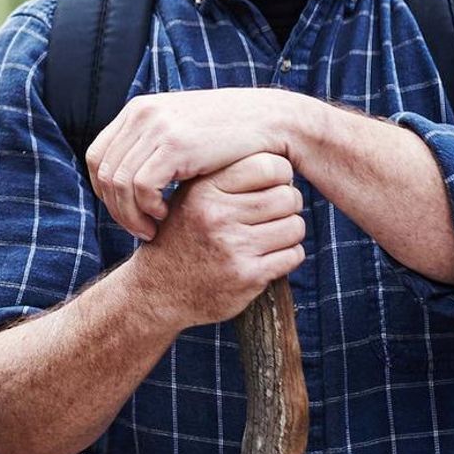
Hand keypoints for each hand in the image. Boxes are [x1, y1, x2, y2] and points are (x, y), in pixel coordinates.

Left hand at [85, 88, 306, 240]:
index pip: (97, 156)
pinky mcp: (175, 144)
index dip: (104, 190)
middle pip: (103, 171)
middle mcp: (141, 113)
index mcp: (138, 110)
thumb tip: (124, 178)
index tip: (126, 212)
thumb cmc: (230, 137)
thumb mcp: (182, 134)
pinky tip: (166, 214)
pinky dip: (147, 207)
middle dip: (116, 207)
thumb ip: (153, 148)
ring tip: (151, 227)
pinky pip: (141, 185)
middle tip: (138, 229)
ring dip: (130, 213)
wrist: (272, 120)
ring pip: (118, 182)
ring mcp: (156, 126)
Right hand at [126, 152, 306, 328]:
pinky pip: (293, 255)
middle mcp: (217, 216)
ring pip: (295, 226)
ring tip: (271, 234)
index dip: (280, 174)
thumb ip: (225, 176)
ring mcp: (233, 247)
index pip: (268, 166)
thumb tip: (281, 163)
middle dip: (288, 204)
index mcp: (204, 190)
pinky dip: (288, 255)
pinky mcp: (247, 276)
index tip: (273, 184)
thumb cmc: (182, 237)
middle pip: (287, 196)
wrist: (158, 291)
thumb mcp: (190, 197)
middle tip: (275, 212)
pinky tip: (269, 256)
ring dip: (289, 231)